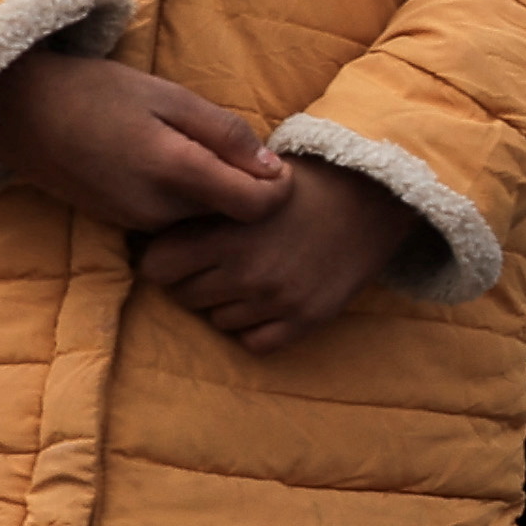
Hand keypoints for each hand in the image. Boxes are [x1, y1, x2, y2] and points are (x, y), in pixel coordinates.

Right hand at [0, 48, 287, 232]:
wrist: (20, 113)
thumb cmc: (99, 93)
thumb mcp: (171, 97)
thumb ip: (226, 134)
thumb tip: (274, 170)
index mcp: (174, 171)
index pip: (258, 206)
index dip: (280, 187)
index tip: (276, 162)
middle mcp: (157, 210)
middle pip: (234, 216)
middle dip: (247, 190)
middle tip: (237, 151)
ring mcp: (137, 224)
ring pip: (205, 221)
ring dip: (215, 195)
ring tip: (199, 152)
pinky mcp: (122, 226)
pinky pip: (175, 221)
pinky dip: (186, 200)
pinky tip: (169, 167)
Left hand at [136, 156, 413, 355]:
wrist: (374, 197)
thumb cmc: (302, 184)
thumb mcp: (246, 182)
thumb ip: (204, 206)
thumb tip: (151, 228)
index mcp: (226, 233)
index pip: (157, 267)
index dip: (165, 258)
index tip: (181, 251)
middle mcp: (247, 271)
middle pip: (185, 296)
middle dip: (196, 281)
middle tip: (219, 263)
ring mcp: (277, 299)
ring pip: (219, 321)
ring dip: (228, 304)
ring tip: (253, 277)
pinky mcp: (307, 318)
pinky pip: (255, 343)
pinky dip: (256, 328)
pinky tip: (270, 302)